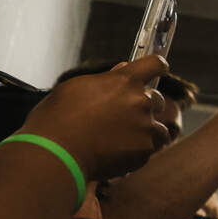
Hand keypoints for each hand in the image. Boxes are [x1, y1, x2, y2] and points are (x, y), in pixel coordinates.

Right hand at [26, 56, 172, 180]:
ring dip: (146, 131)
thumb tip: (122, 68)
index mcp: (123, 81)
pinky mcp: (145, 150)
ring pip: (158, 127)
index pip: (154, 64)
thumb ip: (104, 79)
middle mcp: (139, 101)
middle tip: (125, 117)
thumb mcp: (75, 88)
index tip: (161, 69)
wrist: (56, 154)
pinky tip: (118, 153)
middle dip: (145, 106)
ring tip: (121, 140)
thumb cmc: (57, 119)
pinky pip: (150, 148)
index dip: (159, 66)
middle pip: (157, 99)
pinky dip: (139, 151)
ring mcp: (145, 126)